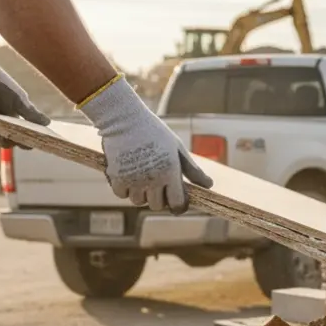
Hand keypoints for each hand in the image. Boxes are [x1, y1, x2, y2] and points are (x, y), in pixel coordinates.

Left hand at [0, 42, 50, 147]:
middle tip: (12, 141)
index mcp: (11, 118)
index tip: (29, 144)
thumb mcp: (20, 102)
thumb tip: (48, 123)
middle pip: (4, 140)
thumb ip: (32, 114)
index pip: (19, 135)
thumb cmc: (2, 87)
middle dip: (9, 143)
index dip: (24, 141)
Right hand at [77, 76, 213, 213]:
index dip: (178, 206)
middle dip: (159, 199)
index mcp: (170, 172)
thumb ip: (192, 169)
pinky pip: (122, 194)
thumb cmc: (154, 132)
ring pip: (138, 202)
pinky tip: (128, 174)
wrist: (124, 119)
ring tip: (142, 176)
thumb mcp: (177, 148)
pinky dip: (124, 188)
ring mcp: (134, 180)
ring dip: (141, 194)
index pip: (177, 204)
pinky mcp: (116, 177)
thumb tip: (209, 185)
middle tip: (157, 184)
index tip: (176, 202)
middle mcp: (153, 179)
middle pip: (157, 206)